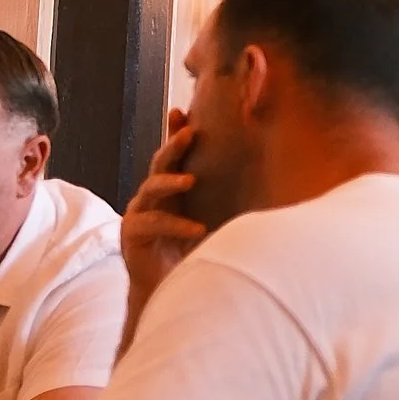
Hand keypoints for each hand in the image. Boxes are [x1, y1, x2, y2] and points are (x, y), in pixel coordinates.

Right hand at [122, 114, 206, 315]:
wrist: (171, 288)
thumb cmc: (193, 251)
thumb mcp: (212, 218)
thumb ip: (225, 199)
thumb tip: (266, 176)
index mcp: (171, 189)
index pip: (173, 155)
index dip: (175, 132)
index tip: (182, 111)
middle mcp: (152, 197)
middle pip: (159, 164)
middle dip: (173, 146)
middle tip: (189, 133)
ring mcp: (139, 213)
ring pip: (151, 188)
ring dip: (170, 182)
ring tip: (191, 180)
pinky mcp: (133, 234)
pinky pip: (153, 223)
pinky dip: (177, 225)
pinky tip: (197, 229)